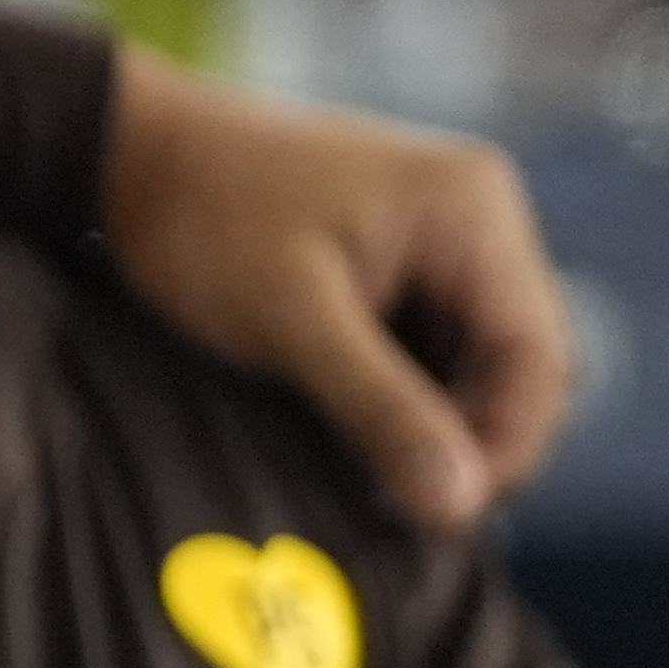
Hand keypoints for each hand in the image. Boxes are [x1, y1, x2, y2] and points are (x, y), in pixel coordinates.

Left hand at [98, 46, 572, 529]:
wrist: (128, 152)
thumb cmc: (202, 219)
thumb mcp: (291, 321)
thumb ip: (381, 410)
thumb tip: (462, 506)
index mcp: (470, 210)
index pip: (540, 358)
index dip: (508, 448)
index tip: (443, 514)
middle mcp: (476, 217)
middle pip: (521, 366)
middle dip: (474, 442)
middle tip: (397, 506)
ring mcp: (442, 239)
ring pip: (478, 366)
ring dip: (438, 427)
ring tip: (369, 477)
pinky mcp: (402, 265)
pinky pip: (434, 350)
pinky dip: (406, 400)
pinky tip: (354, 434)